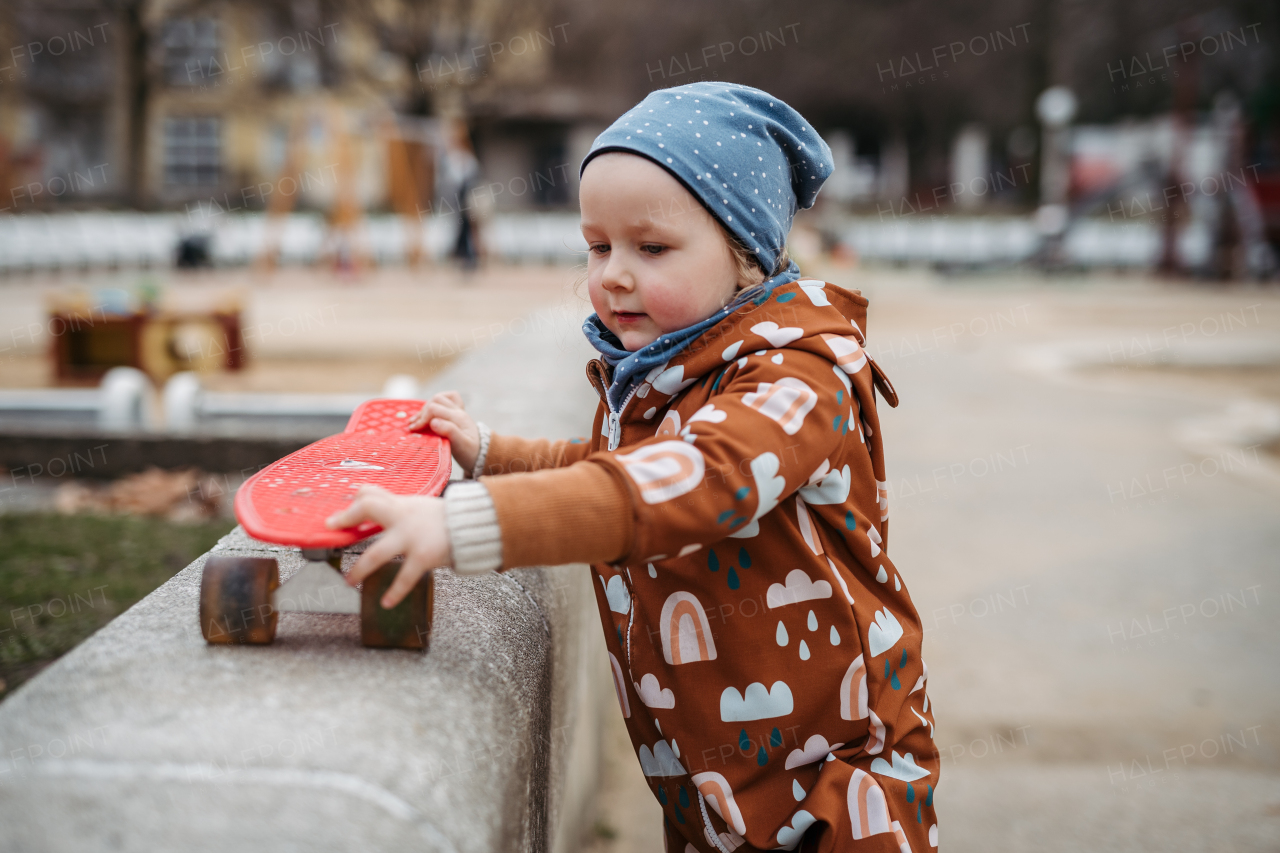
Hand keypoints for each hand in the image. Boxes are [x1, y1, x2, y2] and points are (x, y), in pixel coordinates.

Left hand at [325, 485, 449, 608]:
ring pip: (376, 553)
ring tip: (349, 581)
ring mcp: (411, 538)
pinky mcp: (423, 556)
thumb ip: (397, 507)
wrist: (475, 525)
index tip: (335, 519)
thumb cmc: (446, 519)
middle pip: (367, 508)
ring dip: (359, 570)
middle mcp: (403, 517)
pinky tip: (386, 603)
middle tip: (332, 529)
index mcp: (401, 504)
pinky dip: (394, 592)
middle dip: (346, 518)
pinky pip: (404, 577)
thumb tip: (373, 504)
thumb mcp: (419, 506)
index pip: (370, 493)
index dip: (351, 505)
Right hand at [409, 391, 480, 472]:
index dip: (421, 419)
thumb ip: (449, 432)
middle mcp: (458, 411)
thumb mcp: (461, 446)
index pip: (434, 409)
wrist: (482, 454)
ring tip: (416, 421)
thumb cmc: (470, 452)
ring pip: (439, 398)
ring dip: (426, 408)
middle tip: (413, 427)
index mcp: (459, 418)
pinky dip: (435, 403)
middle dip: (422, 412)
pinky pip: (446, 399)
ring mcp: (458, 410)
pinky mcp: (456, 413)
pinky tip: (429, 412)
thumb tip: (433, 421)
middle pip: (436, 400)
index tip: (413, 430)